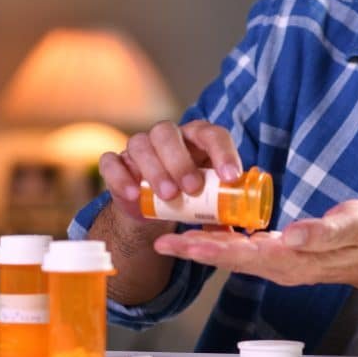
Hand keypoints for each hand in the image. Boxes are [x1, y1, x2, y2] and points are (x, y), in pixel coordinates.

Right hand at [97, 120, 243, 220]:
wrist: (154, 208)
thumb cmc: (190, 197)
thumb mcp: (209, 200)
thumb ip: (224, 209)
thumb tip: (245, 223)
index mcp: (197, 138)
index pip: (212, 134)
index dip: (223, 153)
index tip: (230, 178)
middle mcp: (167, 137)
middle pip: (168, 133)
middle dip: (180, 160)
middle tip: (191, 188)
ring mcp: (139, 148)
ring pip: (140, 144)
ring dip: (155, 169)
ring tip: (168, 196)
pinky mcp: (117, 164)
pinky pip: (112, 162)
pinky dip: (121, 176)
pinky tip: (134, 195)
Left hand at [151, 199, 357, 290]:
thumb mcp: (353, 228)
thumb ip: (323, 232)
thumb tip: (291, 235)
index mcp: (294, 259)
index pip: (244, 256)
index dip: (212, 250)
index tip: (184, 244)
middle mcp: (280, 266)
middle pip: (229, 259)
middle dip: (194, 252)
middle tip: (161, 244)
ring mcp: (278, 263)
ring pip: (232, 256)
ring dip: (201, 249)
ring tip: (170, 241)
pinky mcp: (279, 255)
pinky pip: (243, 250)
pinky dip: (220, 242)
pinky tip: (203, 233)